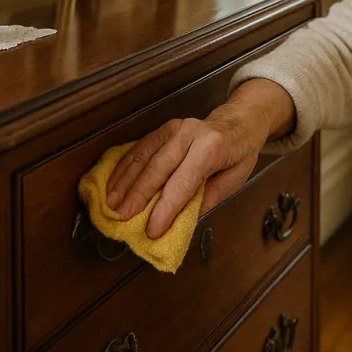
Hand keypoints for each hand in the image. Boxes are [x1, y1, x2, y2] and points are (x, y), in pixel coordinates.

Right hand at [104, 79, 294, 238]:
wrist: (240, 120)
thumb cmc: (239, 154)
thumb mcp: (233, 181)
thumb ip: (205, 200)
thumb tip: (177, 222)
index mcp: (211, 147)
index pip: (184, 182)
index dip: (166, 208)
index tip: (152, 231)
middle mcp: (190, 134)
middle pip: (158, 167)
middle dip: (138, 195)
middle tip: (121, 218)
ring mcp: (174, 128)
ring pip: (143, 156)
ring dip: (124, 181)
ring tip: (110, 204)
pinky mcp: (164, 128)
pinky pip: (139, 148)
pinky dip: (124, 167)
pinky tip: (113, 184)